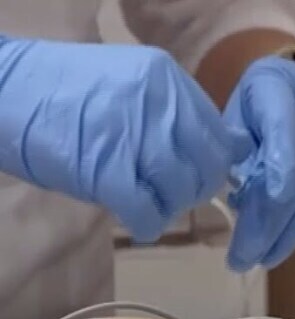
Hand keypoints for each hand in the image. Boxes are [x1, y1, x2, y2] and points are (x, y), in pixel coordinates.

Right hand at [0, 37, 251, 241]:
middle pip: (209, 166)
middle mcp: (160, 103)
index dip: (213, 164)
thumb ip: (176, 114)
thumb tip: (232, 150)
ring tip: (148, 203)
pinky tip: (138, 221)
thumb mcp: (131, 86)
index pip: (220, 135)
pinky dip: (148, 224)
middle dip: (196, 189)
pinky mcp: (107, 170)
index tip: (195, 175)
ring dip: (170, 207)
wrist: (1, 91)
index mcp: (169, 79)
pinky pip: (148, 211)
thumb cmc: (64, 92)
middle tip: (171, 194)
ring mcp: (135, 136)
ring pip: (182, 190)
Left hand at [222, 56, 294, 271]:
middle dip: (268, 222)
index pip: (285, 127)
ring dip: (281, 234)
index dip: (282, 163)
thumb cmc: (257, 100)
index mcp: (281, 90)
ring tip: (254, 259)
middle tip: (241, 257)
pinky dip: (294, 227)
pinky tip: (274, 246)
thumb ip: (234, 142)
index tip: (272, 198)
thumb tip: (235, 188)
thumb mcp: (237, 109)